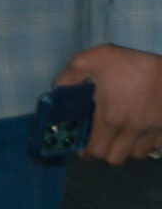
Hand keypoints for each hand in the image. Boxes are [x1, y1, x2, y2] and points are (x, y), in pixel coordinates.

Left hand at [55, 45, 161, 165]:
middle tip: (100, 141)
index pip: (97, 152)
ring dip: (127, 149)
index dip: (87, 154)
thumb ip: (68, 79)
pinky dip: (148, 143)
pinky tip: (141, 131)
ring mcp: (154, 128)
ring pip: (138, 154)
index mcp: (110, 118)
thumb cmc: (123, 56)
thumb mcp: (86, 61)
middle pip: (116, 159)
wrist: (157, 49)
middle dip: (104, 154)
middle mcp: (133, 129)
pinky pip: (158, 145)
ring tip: (120, 136)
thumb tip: (56, 91)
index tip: (82, 148)